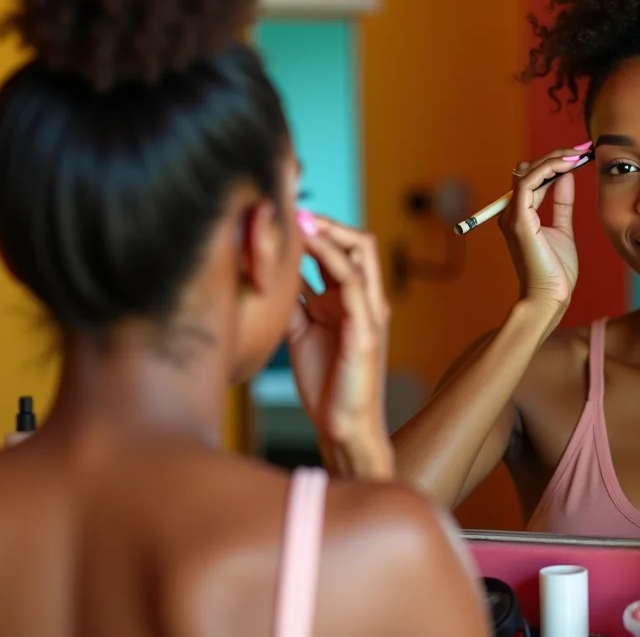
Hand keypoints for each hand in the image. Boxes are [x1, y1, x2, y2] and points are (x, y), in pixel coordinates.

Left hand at [286, 214, 390, 455]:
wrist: (341, 428)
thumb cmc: (324, 384)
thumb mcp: (300, 333)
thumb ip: (293, 303)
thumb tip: (270, 273)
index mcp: (349, 301)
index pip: (343, 249)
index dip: (318, 229)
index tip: (285, 215)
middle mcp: (364, 301)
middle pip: (358, 243)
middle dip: (328, 223)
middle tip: (294, 212)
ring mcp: (370, 313)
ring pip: (361, 255)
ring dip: (329, 235)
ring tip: (301, 222)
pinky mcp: (367, 331)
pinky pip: (353, 285)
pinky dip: (333, 261)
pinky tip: (309, 250)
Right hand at [498, 143, 590, 309]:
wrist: (550, 297)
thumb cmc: (556, 271)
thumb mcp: (563, 229)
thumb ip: (562, 203)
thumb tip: (566, 177)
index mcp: (521, 214)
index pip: (533, 177)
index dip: (554, 162)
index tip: (578, 155)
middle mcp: (513, 212)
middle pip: (528, 170)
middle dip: (554, 156)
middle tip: (580, 150)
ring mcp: (513, 216)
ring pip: (527, 172)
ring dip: (552, 159)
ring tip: (576, 154)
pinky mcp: (519, 221)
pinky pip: (528, 184)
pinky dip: (547, 169)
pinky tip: (567, 166)